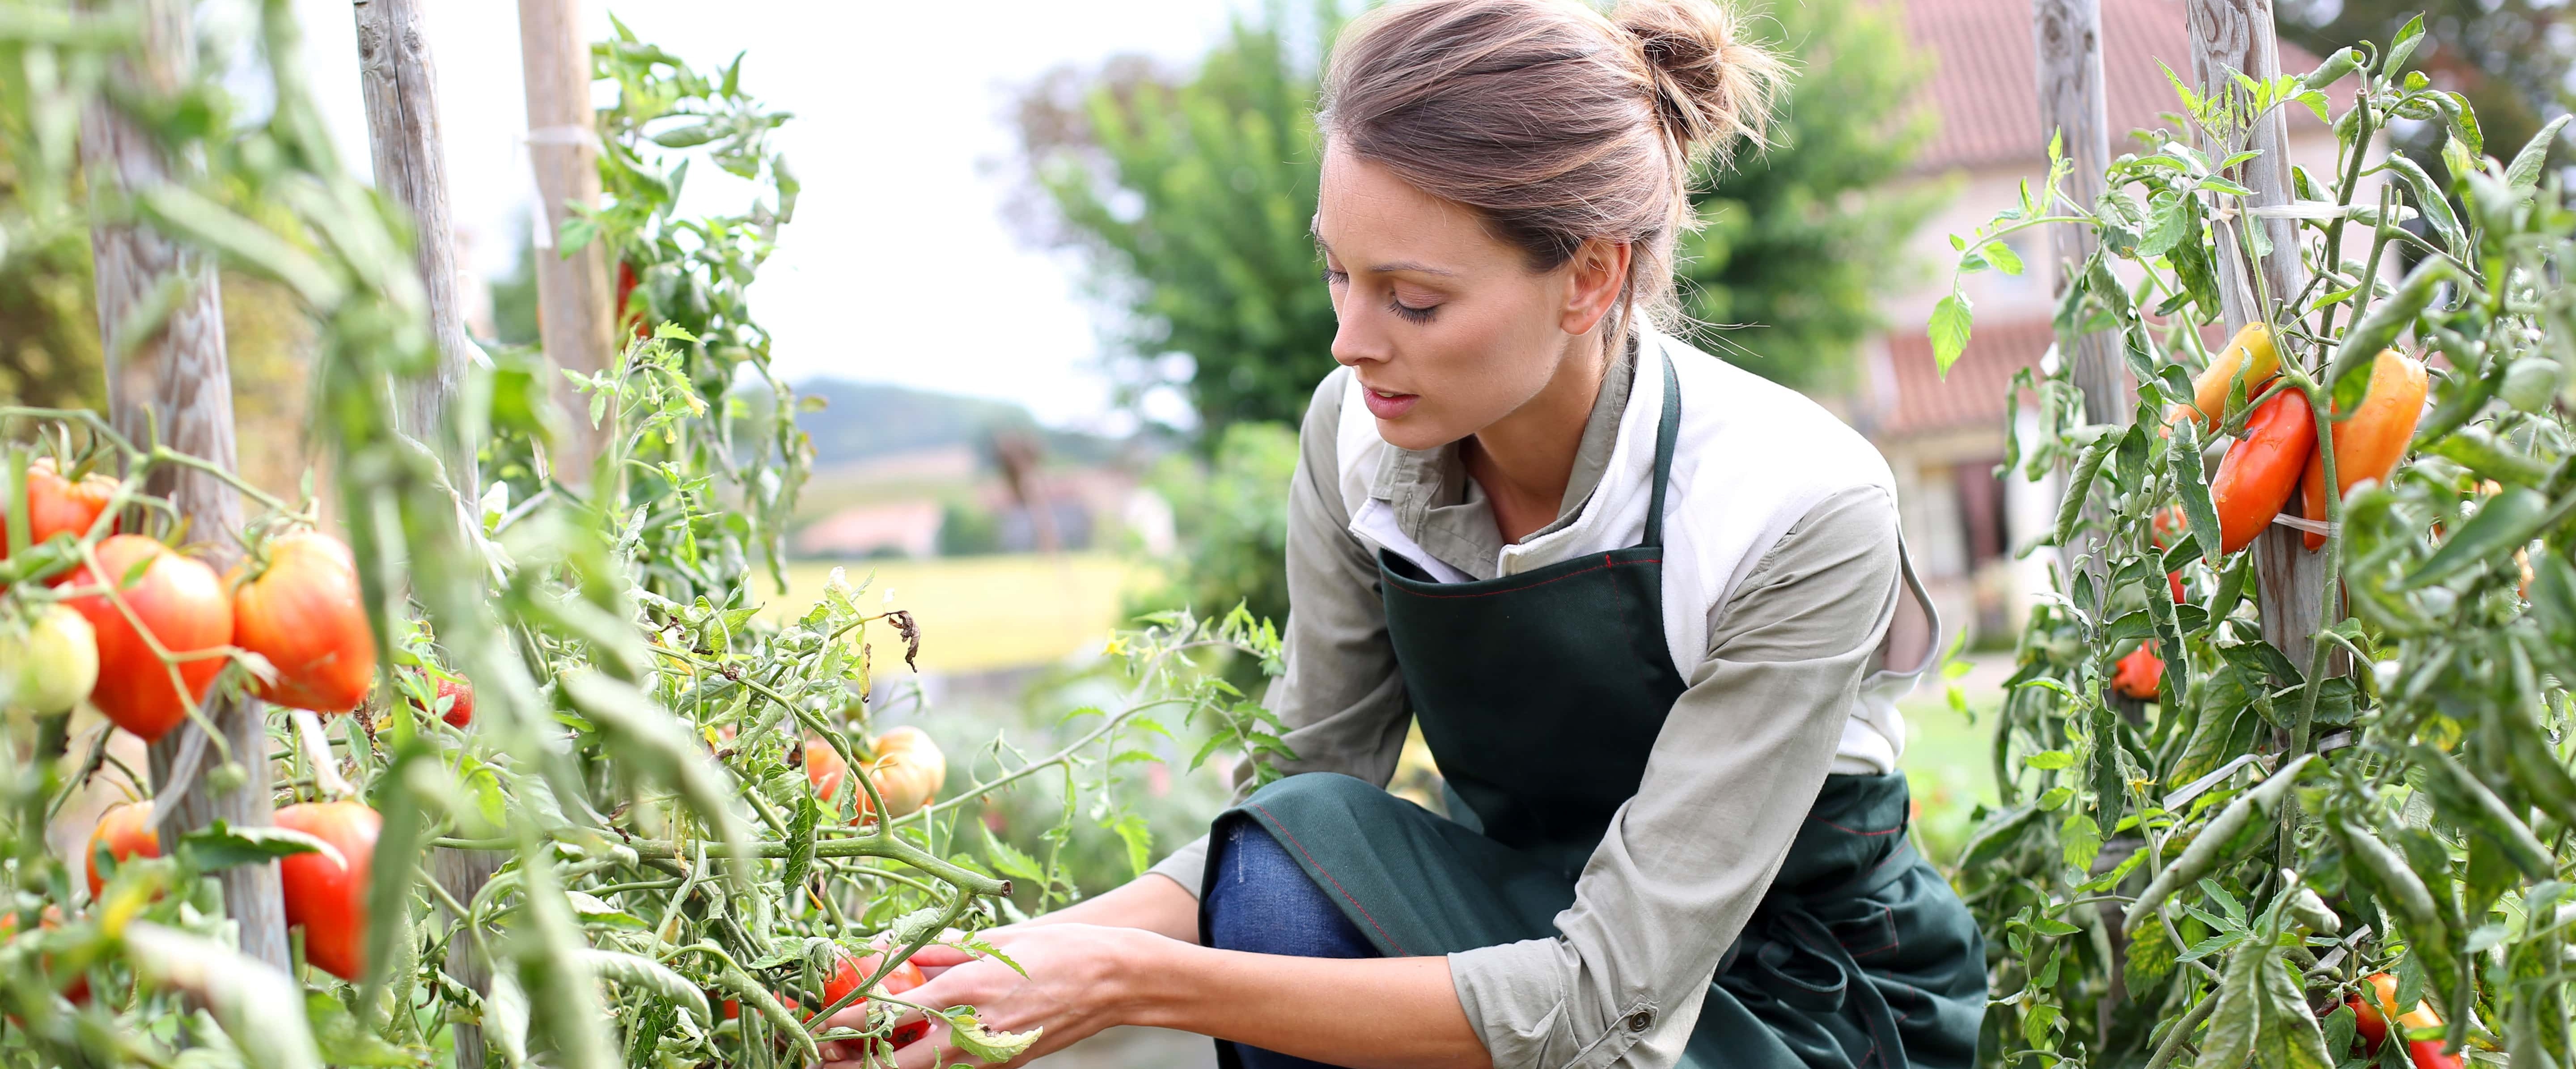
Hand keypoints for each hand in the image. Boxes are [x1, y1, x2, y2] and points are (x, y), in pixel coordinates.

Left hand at [816, 923, 1167, 1068]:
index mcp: (965, 990)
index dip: (845, 1024)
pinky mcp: (1004, 1063)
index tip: (813, 1027)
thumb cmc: (1056, 950)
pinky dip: (926, 1063)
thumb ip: (939, 951)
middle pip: (896, 1063)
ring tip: (853, 1058)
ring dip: (886, 1066)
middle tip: (820, 1060)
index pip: (889, 1013)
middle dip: (853, 1063)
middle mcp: (972, 1029)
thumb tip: (887, 949)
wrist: (1114, 980)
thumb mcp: (993, 940)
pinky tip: (910, 1051)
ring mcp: (990, 1053)